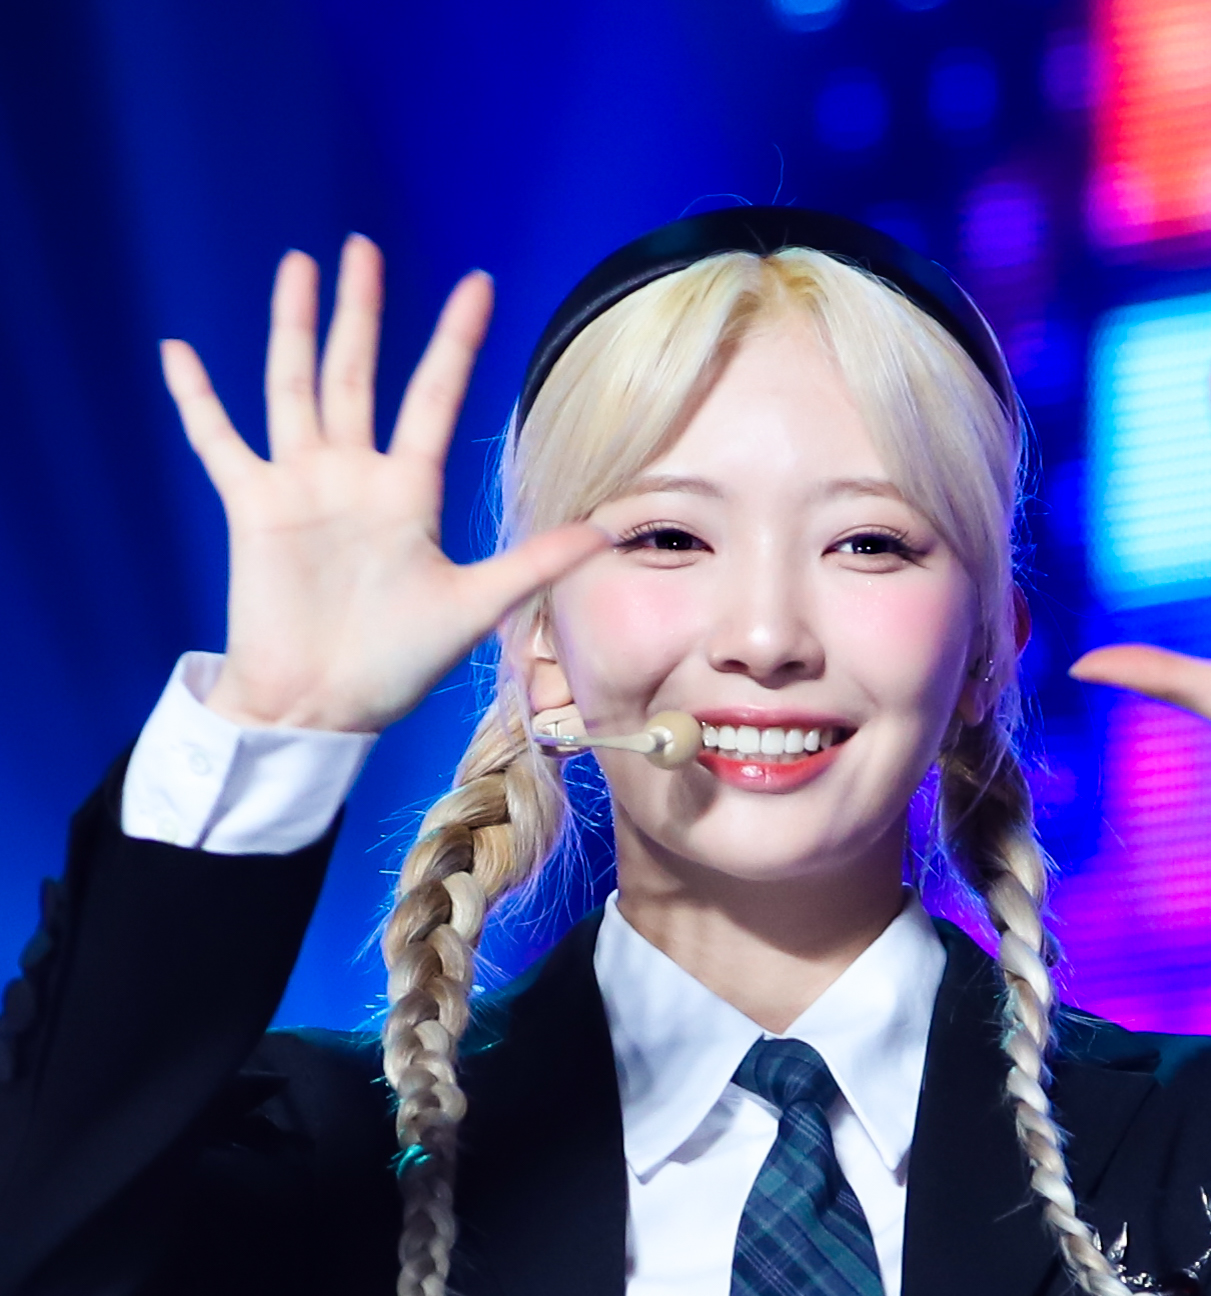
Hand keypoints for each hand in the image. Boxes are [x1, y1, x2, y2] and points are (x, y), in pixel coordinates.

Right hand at [160, 236, 603, 735]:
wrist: (321, 706)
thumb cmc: (394, 665)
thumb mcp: (473, 606)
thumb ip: (534, 562)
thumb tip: (607, 534)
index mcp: (406, 491)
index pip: (433, 397)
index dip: (454, 342)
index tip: (478, 284)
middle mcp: (352, 475)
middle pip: (356, 372)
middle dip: (361, 312)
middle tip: (362, 247)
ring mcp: (300, 485)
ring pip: (293, 385)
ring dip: (293, 326)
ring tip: (298, 266)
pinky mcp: (252, 506)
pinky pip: (218, 441)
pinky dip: (196, 399)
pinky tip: (177, 351)